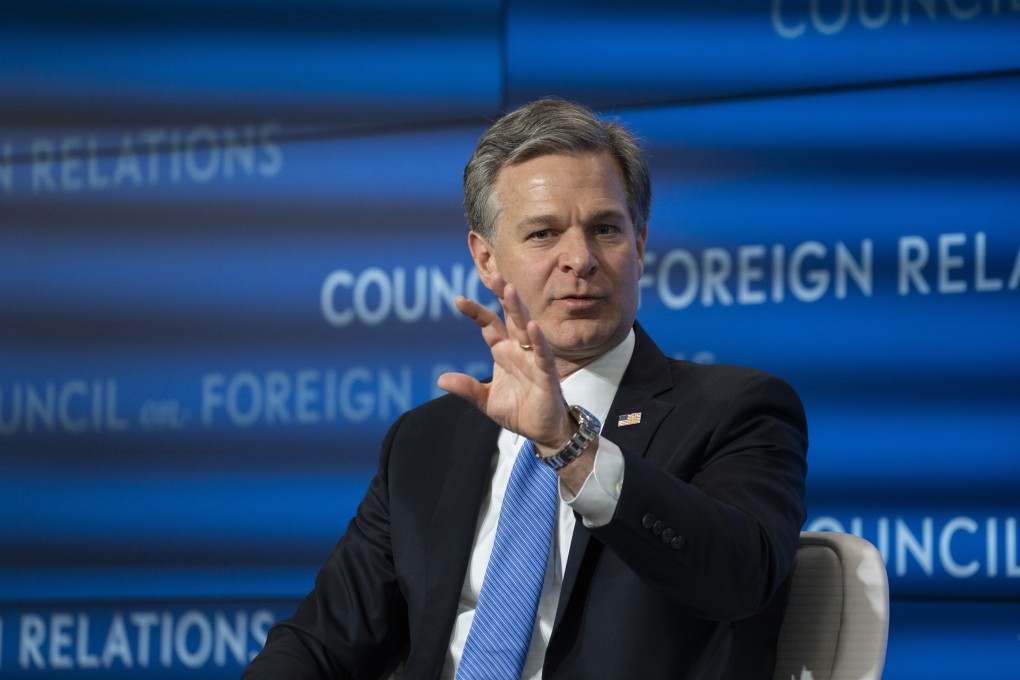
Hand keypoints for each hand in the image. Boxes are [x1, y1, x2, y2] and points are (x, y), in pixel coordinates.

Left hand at [437, 275, 573, 448]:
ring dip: (518, 309)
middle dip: (502, 296)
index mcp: (504, 352)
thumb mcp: (487, 401)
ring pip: (526, 328)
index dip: (475, 312)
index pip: (489, 325)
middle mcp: (519, 350)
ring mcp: (534, 359)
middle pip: (510, 317)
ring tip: (510, 289)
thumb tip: (441, 380)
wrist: (543, 432)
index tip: (458, 299)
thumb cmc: (519, 411)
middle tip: (493, 276)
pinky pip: (542, 353)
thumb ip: (467, 389)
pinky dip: (538, 339)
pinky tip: (531, 325)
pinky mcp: (547, 374)